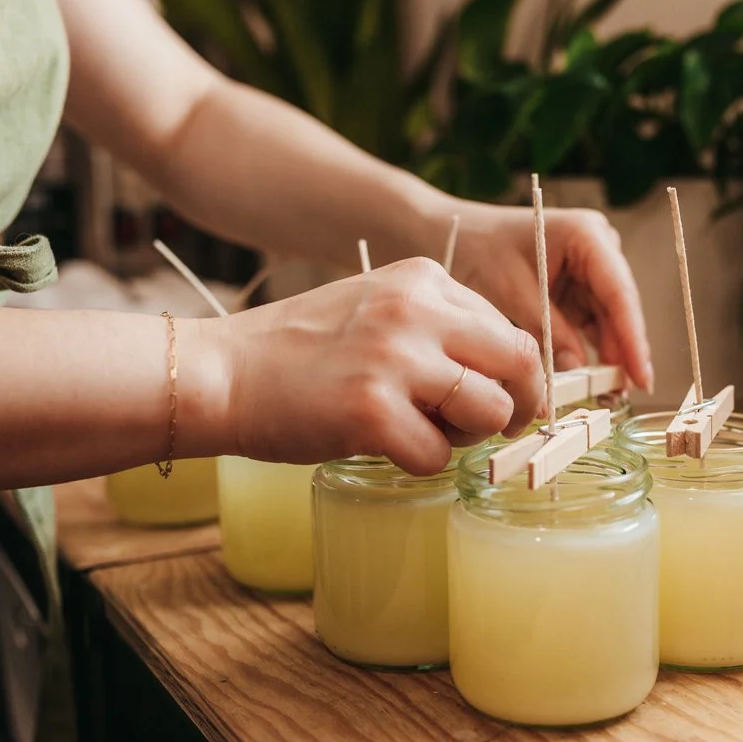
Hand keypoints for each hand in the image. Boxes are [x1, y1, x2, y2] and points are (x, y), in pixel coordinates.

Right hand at [180, 258, 544, 474]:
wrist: (222, 372)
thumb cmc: (297, 350)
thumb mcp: (374, 309)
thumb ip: (434, 328)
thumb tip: (501, 376)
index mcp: (421, 279)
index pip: (509, 329)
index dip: (511, 374)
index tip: (497, 398)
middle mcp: (415, 310)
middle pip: (520, 363)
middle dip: (518, 405)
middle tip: (492, 427)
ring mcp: (395, 359)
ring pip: (490, 411)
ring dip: (465, 435)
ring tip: (421, 429)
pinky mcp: (372, 411)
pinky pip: (437, 455)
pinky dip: (418, 462)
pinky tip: (381, 445)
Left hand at [451, 202, 653, 392]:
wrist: (457, 236)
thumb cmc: (481, 251)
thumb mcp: (513, 292)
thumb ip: (548, 331)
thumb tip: (577, 372)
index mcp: (587, 235)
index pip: (618, 293)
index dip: (632, 338)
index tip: (641, 375)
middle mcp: (598, 248)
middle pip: (618, 308)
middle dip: (622, 351)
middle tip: (627, 393)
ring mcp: (590, 267)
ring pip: (607, 318)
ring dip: (607, 353)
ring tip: (611, 391)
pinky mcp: (577, 286)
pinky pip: (588, 321)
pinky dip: (586, 346)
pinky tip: (592, 376)